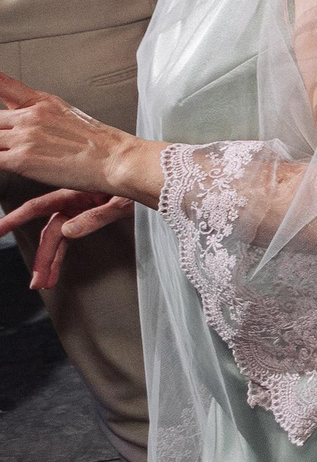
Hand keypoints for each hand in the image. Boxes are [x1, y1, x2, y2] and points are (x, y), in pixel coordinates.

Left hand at [0, 73, 145, 198]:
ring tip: (10, 153)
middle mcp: (30, 116)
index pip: (4, 85)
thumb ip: (39, 114)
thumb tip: (21, 119)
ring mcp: (24, 137)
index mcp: (42, 103)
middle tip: (7, 141)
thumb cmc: (100, 143)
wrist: (116, 159)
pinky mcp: (21, 160)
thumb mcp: (68, 115)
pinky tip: (6, 164)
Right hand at [0, 188, 131, 290]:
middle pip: (50, 233)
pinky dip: (61, 256)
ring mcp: (80, 210)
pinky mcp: (88, 217)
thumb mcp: (122, 201)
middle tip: (36, 281)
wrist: (155, 178)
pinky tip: (55, 271)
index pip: (39, 207)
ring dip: (50, 262)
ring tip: (44, 283)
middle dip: (42, 258)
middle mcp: (75, 201)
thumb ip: (96, 216)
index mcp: (77, 192)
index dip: (16, 219)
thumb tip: (68, 231)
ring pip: (57, 240)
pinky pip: (69, 239)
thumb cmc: (140, 183)